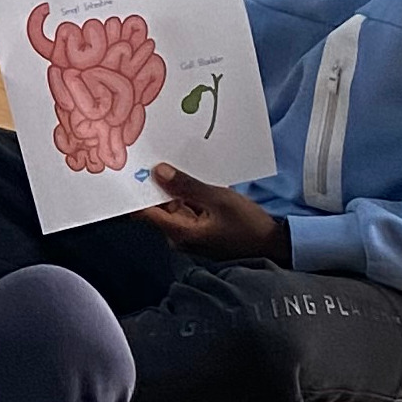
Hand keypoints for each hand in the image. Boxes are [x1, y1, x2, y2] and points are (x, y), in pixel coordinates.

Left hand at [143, 165, 290, 263]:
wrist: (270, 245)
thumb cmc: (248, 226)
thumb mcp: (219, 199)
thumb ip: (187, 186)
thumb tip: (158, 172)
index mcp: (180, 232)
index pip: (145, 212)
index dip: (135, 192)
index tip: (130, 170)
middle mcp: (178, 236)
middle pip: (157, 207)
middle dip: (155, 184)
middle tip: (152, 156)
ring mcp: (188, 233)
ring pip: (172, 206)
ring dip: (172, 187)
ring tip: (170, 161)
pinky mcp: (197, 229)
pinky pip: (185, 208)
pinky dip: (186, 194)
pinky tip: (190, 176)